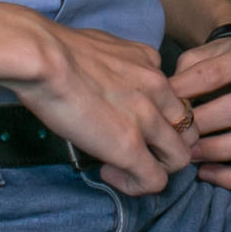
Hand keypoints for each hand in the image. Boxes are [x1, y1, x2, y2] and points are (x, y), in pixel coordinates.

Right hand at [8, 23, 193, 196]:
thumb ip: (116, 64)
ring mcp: (148, 118)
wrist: (42, 57)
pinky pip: (154, 180)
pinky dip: (136, 184)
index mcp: (150, 62)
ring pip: (179, 157)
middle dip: (165, 144)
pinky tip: (110, 172)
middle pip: (188, 128)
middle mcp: (158, 88)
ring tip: (122, 165)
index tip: (127, 122)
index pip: (174, 97)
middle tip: (135, 149)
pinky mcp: (130, 145)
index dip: (157, 117)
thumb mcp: (101, 47)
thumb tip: (104, 79)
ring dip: (155, 167)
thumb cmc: (54, 48)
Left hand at [169, 37, 230, 189]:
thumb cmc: (221, 63)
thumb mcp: (205, 54)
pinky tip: (206, 172)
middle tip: (177, 133)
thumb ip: (187, 72)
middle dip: (203, 123)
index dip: (186, 87)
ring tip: (190, 154)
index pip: (217, 72)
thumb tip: (166, 100)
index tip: (164, 99)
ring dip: (219, 150)